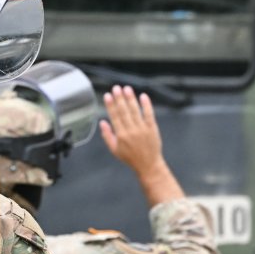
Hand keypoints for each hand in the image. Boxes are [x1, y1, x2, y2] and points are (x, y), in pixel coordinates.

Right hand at [100, 85, 183, 205]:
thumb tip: (102, 122)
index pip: (114, 116)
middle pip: (124, 111)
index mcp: (121, 135)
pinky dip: (146, 105)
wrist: (148, 165)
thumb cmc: (131, 158)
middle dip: (119, 98)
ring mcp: (142, 129)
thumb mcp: (114, 150)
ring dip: (131, 99)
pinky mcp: (152, 128)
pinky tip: (143, 96)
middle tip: (116, 88)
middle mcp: (131, 131)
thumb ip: (107, 136)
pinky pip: (149, 114)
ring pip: (135, 111)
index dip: (110, 105)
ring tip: (127, 89)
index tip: (108, 96)